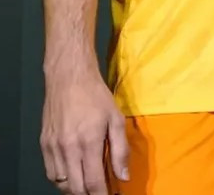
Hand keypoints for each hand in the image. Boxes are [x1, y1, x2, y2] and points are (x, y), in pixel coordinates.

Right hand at [40, 69, 128, 194]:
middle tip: (99, 188)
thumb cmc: (96, 95)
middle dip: (89, 194)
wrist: (69, 76)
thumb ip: (120, 150)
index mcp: (88, 142)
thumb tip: (124, 177)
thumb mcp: (116, 118)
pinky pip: (51, 173)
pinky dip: (62, 179)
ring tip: (86, 182)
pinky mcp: (44, 143)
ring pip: (62, 184)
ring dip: (75, 189)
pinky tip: (72, 173)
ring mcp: (53, 147)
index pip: (93, 183)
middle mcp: (68, 148)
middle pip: (76, 189)